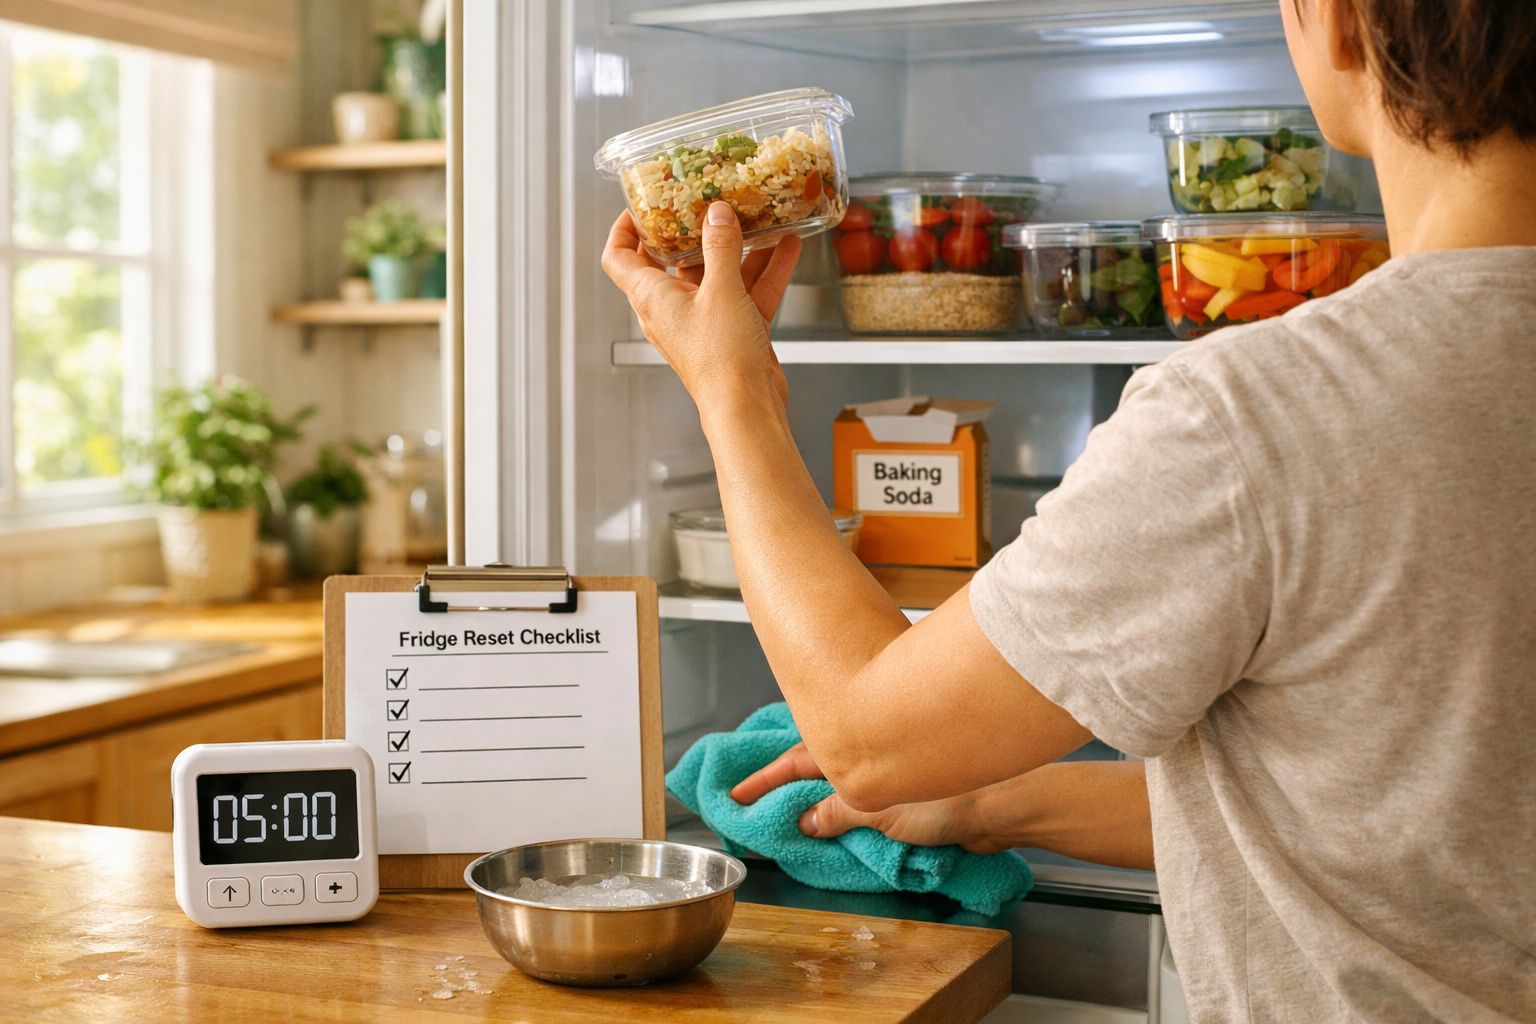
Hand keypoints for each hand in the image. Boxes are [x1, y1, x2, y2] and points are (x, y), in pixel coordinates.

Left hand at [600, 203, 801, 406]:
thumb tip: (717, 214)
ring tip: (759, 219)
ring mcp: (702, 320)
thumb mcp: (722, 290)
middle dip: (694, 230)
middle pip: (673, 260)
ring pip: (718, 275)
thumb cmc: (719, 361)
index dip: (624, 228)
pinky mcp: (732, 332)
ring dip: (740, 249)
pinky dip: (764, 272)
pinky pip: (746, 293)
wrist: (747, 406)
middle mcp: (672, 308)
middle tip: (707, 203)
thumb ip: (721, 247)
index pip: (619, 257)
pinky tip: (786, 249)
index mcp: (651, 297)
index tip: (642, 206)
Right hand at [731, 743, 994, 852]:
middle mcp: (868, 761)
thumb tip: (806, 820)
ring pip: (837, 792)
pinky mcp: (906, 800)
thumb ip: (838, 813)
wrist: (1000, 809)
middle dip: (783, 791)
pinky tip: (834, 835)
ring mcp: (886, 780)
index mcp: (855, 753)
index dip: (763, 779)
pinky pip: (861, 811)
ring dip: (813, 808)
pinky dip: (843, 821)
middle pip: (813, 773)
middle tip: (753, 809)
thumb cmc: (948, 798)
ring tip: (787, 827)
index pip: (795, 762)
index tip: (734, 792)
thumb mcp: (879, 809)